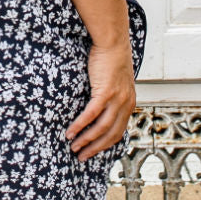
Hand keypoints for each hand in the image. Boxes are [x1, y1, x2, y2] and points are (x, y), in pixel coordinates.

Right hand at [65, 42, 137, 160]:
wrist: (113, 43)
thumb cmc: (111, 59)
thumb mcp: (117, 81)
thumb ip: (113, 95)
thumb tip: (100, 106)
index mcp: (129, 103)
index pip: (119, 131)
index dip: (105, 145)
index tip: (92, 152)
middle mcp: (126, 104)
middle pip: (111, 135)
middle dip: (95, 148)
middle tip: (81, 157)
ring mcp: (117, 99)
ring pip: (101, 128)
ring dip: (86, 140)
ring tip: (73, 147)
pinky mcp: (105, 92)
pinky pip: (92, 114)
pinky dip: (80, 125)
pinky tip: (71, 132)